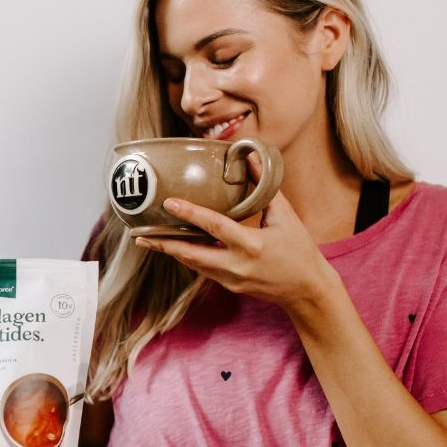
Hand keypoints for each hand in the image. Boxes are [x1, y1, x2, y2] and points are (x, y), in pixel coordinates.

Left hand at [135, 155, 336, 311]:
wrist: (306, 290)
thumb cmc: (299, 249)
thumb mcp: (286, 216)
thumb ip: (264, 187)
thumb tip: (251, 156)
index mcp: (252, 245)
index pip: (215, 227)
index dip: (191, 214)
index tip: (170, 203)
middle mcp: (237, 265)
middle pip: (191, 254)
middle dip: (164, 245)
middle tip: (140, 236)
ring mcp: (231, 279)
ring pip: (193, 264)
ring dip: (171, 251)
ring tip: (149, 240)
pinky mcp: (229, 286)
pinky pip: (202, 269)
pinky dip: (188, 257)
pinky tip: (174, 247)